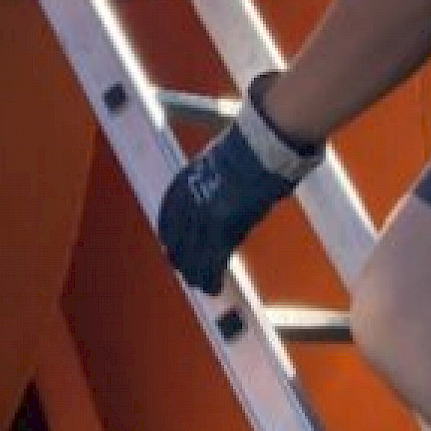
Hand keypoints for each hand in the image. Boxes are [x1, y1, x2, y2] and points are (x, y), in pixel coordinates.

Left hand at [157, 82, 319, 292]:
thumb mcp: (218, 164)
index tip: (175, 249)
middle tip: (188, 272)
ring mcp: (203, 216)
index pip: (168, 219)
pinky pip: (213, 261)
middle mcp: (188, 201)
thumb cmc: (252, 149)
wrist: (262, 144)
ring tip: (203, 286)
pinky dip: (212, 277)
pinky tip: (215, 287)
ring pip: (193, 255)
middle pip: (177, 241)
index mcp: (184, 183)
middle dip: (182, 259)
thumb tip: (220, 204)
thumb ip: (210, 187)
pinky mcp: (222, 228)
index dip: (172, 239)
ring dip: (196, 274)